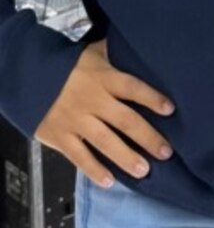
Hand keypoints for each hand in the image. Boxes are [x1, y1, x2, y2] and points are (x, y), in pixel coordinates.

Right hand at [35, 39, 174, 187]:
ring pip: (105, 142)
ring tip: (144, 170)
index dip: (152, 98)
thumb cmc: (68, 65)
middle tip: (166, 152)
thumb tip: (140, 46)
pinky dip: (94, 170)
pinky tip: (109, 181)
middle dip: (148, 137)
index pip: (133, 88)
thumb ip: (115, 54)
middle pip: (125, 120)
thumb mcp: (93, 53)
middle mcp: (92, 100)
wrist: (28, 76)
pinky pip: (79, 156)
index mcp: (103, 78)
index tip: (170, 110)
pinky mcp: (60, 136)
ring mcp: (76, 120)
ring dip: (126, 157)